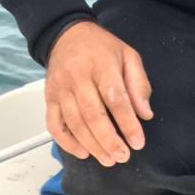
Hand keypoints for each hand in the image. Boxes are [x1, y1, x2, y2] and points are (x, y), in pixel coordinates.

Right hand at [45, 21, 152, 167]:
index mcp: (100, 64)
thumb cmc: (101, 49)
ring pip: (74, 122)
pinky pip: (54, 124)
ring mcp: (60, 88)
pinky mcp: (49, 97)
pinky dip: (66, 142)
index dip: (127, 123)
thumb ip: (139, 84)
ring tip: (108, 159)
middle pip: (92, 114)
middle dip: (108, 140)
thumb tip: (145, 114)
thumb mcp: (128, 56)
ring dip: (92, 145)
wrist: (67, 34)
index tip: (137, 142)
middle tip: (122, 156)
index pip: (114, 98)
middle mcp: (77, 76)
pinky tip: (82, 152)